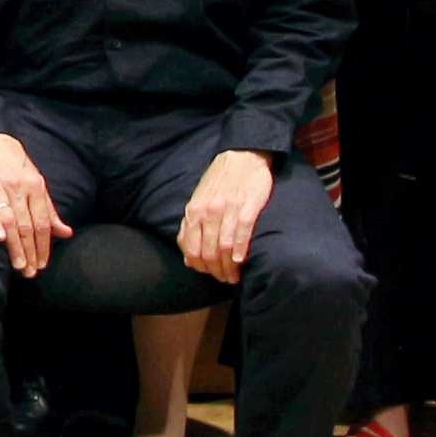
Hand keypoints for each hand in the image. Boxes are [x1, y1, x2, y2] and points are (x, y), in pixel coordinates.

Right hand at [0, 132, 64, 279]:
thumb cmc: (13, 162)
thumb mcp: (36, 181)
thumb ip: (49, 210)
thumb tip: (65, 233)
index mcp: (35, 187)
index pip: (42, 222)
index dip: (43, 245)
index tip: (42, 264)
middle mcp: (18, 188)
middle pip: (27, 226)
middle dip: (30, 252)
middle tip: (30, 273)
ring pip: (10, 221)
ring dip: (15, 246)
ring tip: (19, 265)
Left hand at [175, 148, 273, 282]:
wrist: (242, 156)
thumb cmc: (219, 181)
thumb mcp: (199, 200)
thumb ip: (192, 225)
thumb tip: (188, 254)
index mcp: (194, 211)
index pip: (192, 249)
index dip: (200, 267)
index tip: (210, 274)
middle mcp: (208, 211)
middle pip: (208, 252)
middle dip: (216, 271)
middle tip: (225, 279)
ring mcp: (228, 209)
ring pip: (223, 246)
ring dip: (228, 267)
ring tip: (234, 276)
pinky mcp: (247, 206)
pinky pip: (242, 232)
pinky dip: (240, 250)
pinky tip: (240, 261)